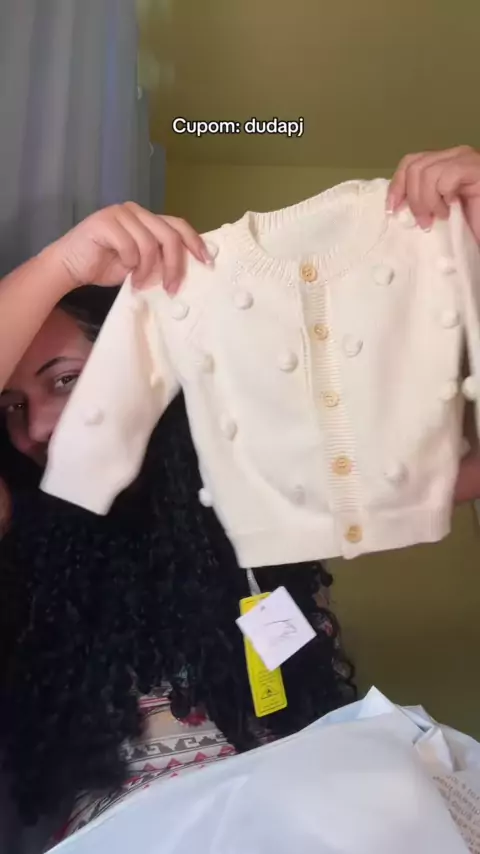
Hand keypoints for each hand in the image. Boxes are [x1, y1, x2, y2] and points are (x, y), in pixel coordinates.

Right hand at [48, 202, 211, 294]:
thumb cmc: (104, 266)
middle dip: (175, 264)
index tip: (206, 262)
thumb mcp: (140, 265)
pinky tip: (125, 274)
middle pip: (169, 234)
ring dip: (148, 269)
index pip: (177, 225)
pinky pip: (130, 245)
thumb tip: (186, 269)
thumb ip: (159, 259)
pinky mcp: (105, 221)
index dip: (194, 242)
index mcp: (146, 219)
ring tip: (140, 283)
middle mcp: (136, 211)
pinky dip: (131, 264)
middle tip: (172, 287)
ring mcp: (120, 213)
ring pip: (150, 242)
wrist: (69, 267)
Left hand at [387, 145, 479, 241]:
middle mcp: (453, 156)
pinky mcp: (474, 168)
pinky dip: (443, 197)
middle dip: (413, 198)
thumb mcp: (437, 210)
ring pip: (427, 172)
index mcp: (442, 163)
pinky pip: (446, 176)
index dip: (397, 185)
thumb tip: (394, 206)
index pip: (410, 162)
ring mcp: (465, 159)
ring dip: (427, 201)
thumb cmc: (468, 224)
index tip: (392, 210)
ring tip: (439, 216)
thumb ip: (420, 200)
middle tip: (423, 221)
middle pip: (415, 166)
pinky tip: (452, 210)